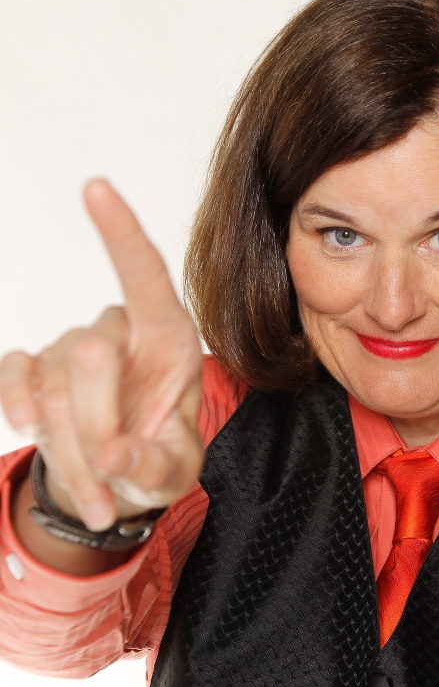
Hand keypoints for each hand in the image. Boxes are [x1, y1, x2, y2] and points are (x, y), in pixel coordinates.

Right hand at [0, 180, 203, 531]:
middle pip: (92, 353)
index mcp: (167, 338)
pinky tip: (28, 427)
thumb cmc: (156, 459)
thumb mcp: (175, 471)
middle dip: (99, 425)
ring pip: (53, 387)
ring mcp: (68, 347)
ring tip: (99, 500)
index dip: (121, 234)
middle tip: (114, 474)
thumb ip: (156, 464)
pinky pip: (14, 377)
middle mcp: (117, 331)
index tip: (95, 187)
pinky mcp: (32, 368)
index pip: (145, 275)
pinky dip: (20, 408)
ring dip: (71, 452)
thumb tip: (115, 457)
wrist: (113, 481)